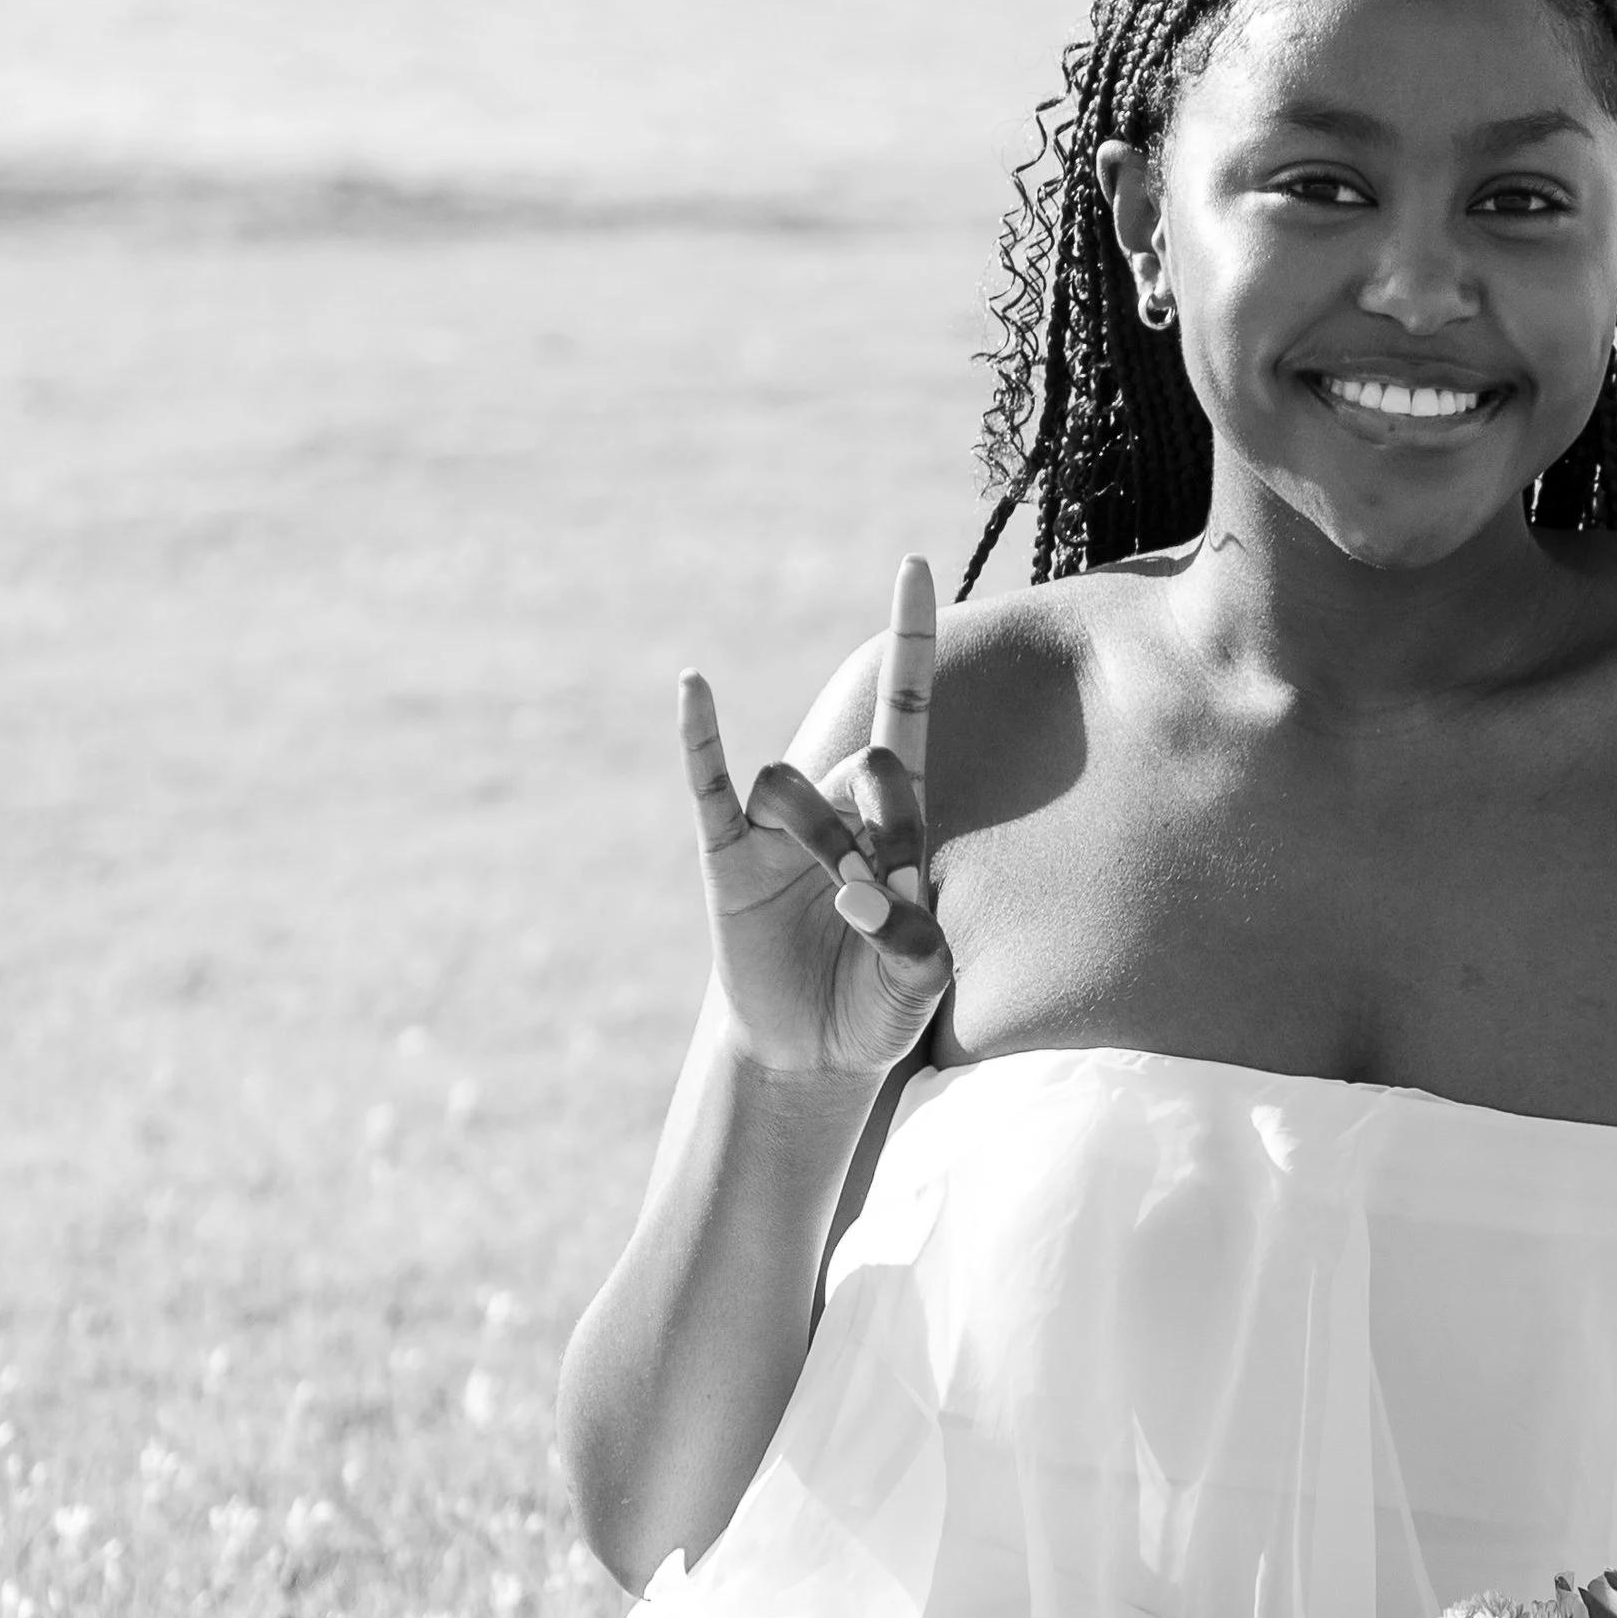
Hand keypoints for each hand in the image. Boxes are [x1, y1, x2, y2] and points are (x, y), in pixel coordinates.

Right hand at [680, 557, 952, 1083]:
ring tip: (835, 902)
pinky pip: (708, 786)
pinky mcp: (727, 858)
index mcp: (893, 818)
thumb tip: (858, 895)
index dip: (910, 641)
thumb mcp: (921, 981)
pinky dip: (701, 737)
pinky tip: (695, 687)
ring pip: (788, 785)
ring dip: (817, 838)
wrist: (812, 1052)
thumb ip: (913, 938)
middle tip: (877, 895)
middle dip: (874, 826)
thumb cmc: (878, 1005)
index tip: (913, 565)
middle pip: (856, 766)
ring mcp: (775, 830)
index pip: (903, 713)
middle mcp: (833, 806)